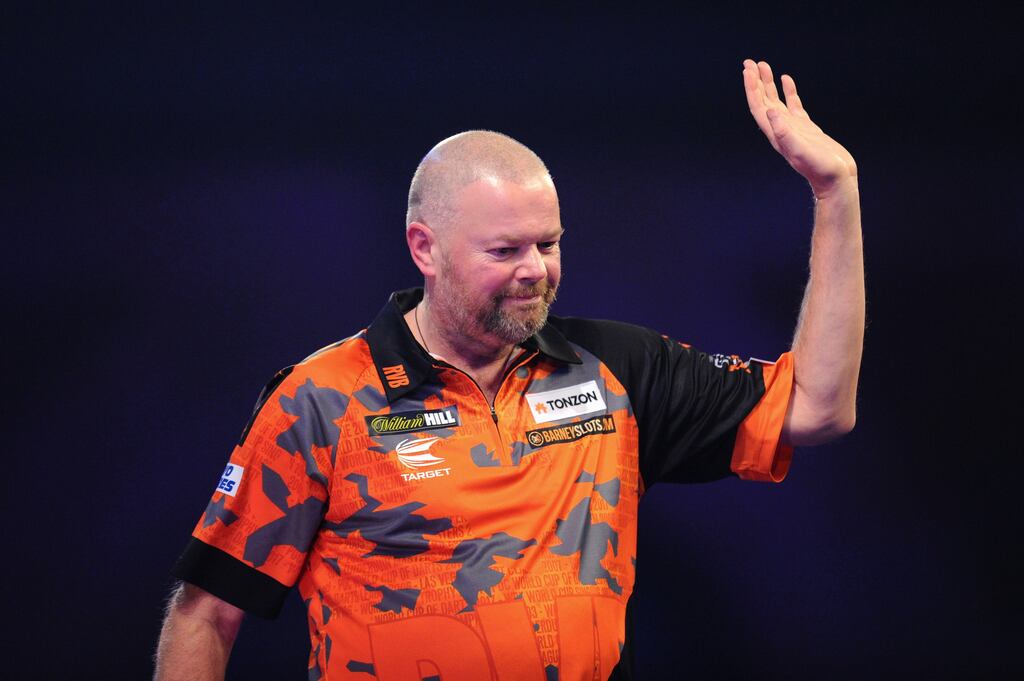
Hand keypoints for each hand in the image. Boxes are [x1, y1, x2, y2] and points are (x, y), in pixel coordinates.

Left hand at [743, 59, 856, 198]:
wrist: (836, 180)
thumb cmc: (820, 169)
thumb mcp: (800, 150)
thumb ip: (785, 133)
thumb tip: (770, 111)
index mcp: (776, 134)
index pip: (758, 107)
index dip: (752, 88)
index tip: (747, 69)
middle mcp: (781, 130)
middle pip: (763, 101)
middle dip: (756, 82)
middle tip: (750, 62)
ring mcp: (793, 128)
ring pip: (776, 101)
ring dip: (768, 84)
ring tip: (763, 66)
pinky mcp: (806, 128)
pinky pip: (793, 105)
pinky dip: (789, 91)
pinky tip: (786, 79)